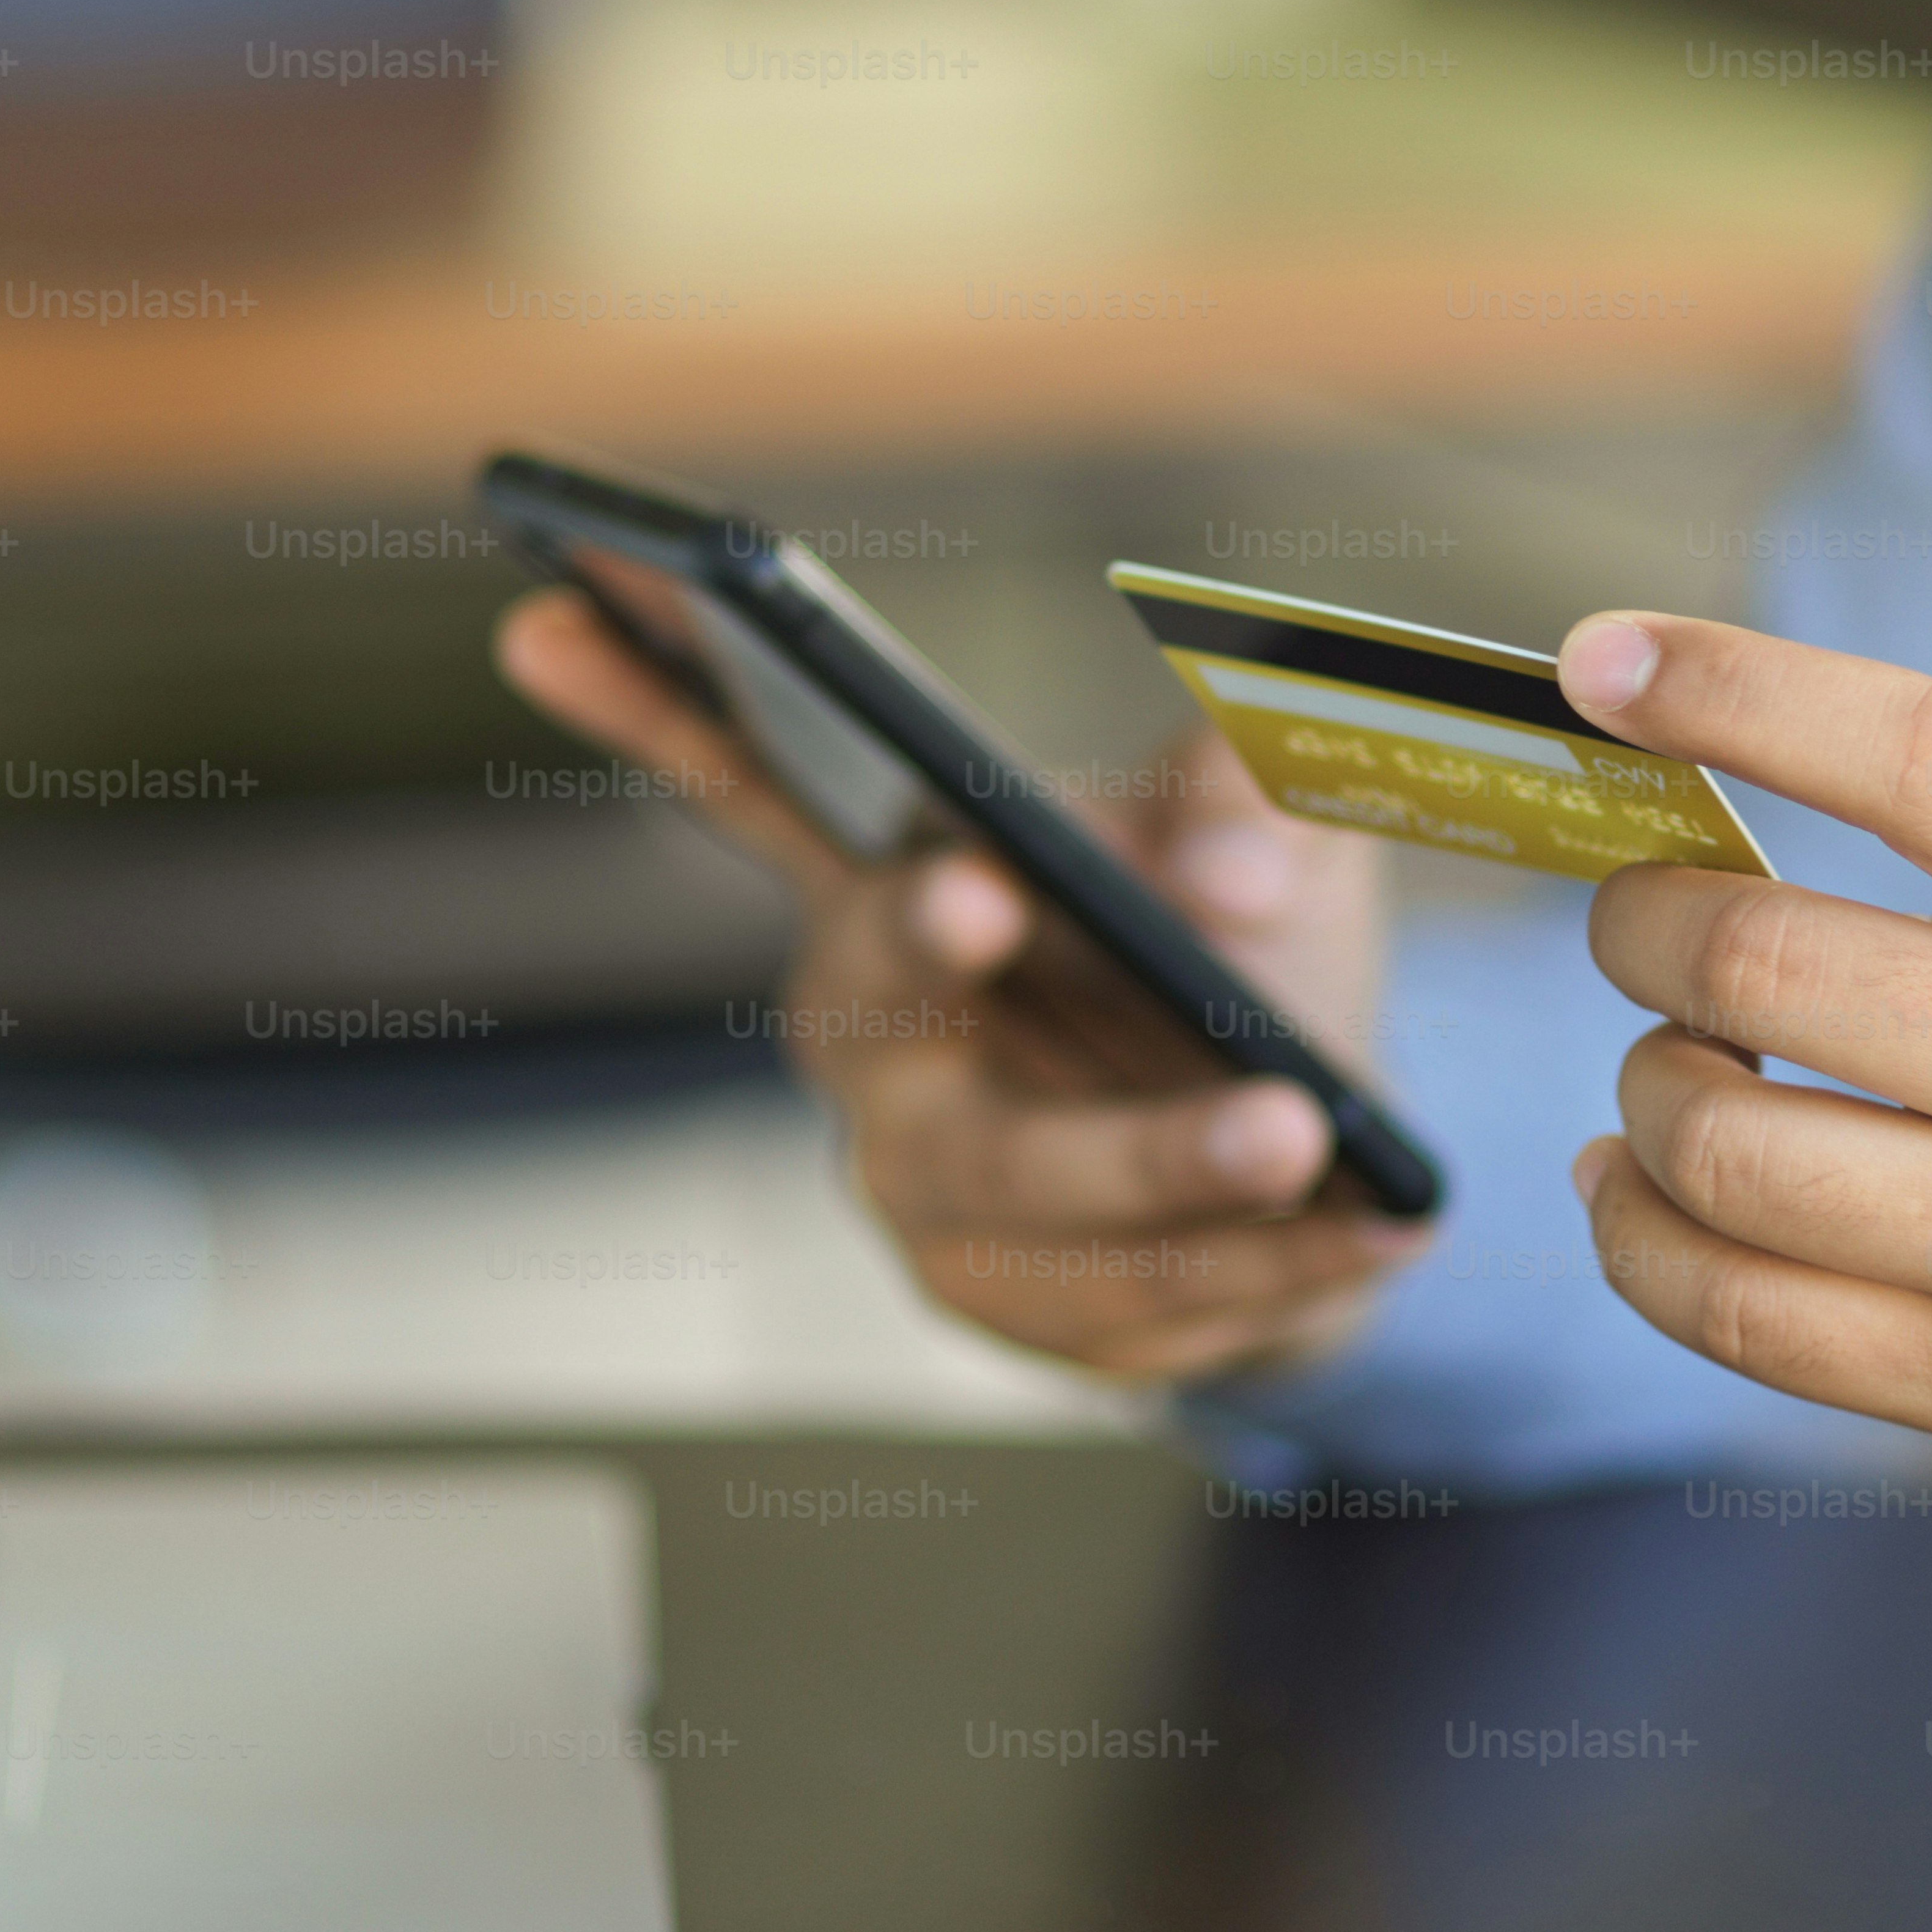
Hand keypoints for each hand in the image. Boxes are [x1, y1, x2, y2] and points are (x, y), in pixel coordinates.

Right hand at [496, 587, 1427, 1374]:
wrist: (1314, 1156)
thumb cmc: (1239, 956)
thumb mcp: (1273, 819)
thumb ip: (1257, 784)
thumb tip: (1226, 875)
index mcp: (889, 884)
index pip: (738, 780)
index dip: (646, 707)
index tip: (560, 621)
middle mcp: (872, 1043)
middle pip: (869, 1003)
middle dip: (924, 955)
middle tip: (989, 891)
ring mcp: (929, 1194)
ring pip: (1017, 1191)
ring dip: (1159, 1161)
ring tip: (1299, 1127)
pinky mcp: (1016, 1310)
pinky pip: (1121, 1308)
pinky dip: (1253, 1267)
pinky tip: (1371, 1221)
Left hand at [1549, 609, 1931, 1650]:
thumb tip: (1790, 869)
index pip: (1924, 754)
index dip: (1736, 687)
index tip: (1604, 662)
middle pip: (1762, 964)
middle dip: (1639, 931)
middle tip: (1638, 927)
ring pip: (1719, 1150)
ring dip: (1641, 1091)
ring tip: (1665, 1072)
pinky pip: (1743, 1318)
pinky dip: (1641, 1239)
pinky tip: (1638, 1196)